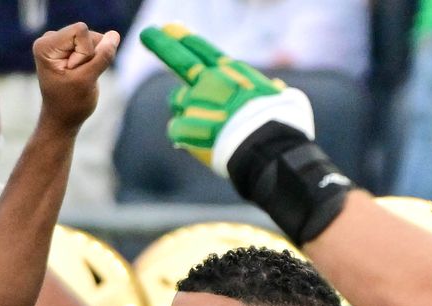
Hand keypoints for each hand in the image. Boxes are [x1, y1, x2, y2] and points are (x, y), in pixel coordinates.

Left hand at [33, 22, 120, 131]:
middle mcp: (50, 39)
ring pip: (93, 39)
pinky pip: (94, 45)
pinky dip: (94, 60)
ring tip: (80, 76)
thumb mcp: (87, 81)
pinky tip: (83, 72)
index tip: (74, 72)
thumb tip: (114, 35)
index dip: (86, 53)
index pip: (80, 31)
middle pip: (87, 34)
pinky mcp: (71, 47)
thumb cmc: (70, 103)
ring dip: (93, 59)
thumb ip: (102, 57)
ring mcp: (60, 42)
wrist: (63, 117)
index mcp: (46, 45)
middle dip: (90, 55)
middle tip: (78, 76)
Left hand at [139, 23, 313, 176]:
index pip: (202, 50)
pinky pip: (176, 130)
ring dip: (186, 109)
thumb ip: (274, 91)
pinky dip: (185, 136)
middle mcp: (208, 82)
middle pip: (178, 59)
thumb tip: (278, 88)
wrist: (266, 151)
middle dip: (161, 43)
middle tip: (147, 34)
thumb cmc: (281, 126)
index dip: (185, 38)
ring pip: (178, 102)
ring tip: (206, 125)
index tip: (170, 28)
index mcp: (231, 73)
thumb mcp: (284, 99)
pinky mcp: (184, 128)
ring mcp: (193, 104)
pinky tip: (200, 143)